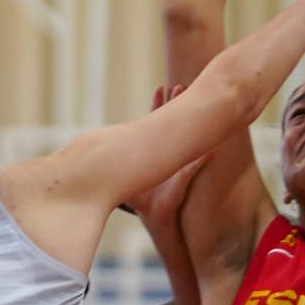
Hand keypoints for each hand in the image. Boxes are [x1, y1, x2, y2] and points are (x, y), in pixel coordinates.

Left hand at [123, 86, 206, 228]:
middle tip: (180, 86)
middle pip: (172, 122)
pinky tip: (211, 148)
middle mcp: (167, 152)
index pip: (156, 121)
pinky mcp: (184, 180)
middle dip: (175, 104)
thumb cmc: (141, 199)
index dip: (158, 104)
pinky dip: (201, 157)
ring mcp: (177, 162)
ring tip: (193, 103)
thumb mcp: (129, 181)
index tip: (160, 87)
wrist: (157, 218)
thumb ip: (120, 171)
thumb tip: (93, 154)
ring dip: (187, 120)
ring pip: (184, 136)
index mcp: (154, 150)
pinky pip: (193, 166)